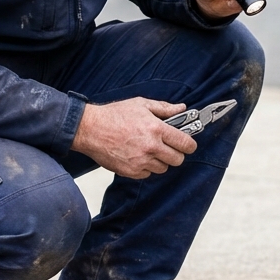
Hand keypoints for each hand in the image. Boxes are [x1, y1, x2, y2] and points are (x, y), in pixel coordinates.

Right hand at [71, 97, 197, 178]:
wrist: (90, 129)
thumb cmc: (114, 115)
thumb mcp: (141, 104)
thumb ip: (164, 108)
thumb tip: (183, 109)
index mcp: (156, 129)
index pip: (185, 143)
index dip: (190, 145)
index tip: (188, 144)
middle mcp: (150, 147)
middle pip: (177, 160)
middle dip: (176, 153)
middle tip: (168, 147)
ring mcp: (140, 161)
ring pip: (163, 168)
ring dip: (160, 161)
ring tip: (150, 150)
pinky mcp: (131, 171)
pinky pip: (148, 174)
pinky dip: (146, 167)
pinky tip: (138, 156)